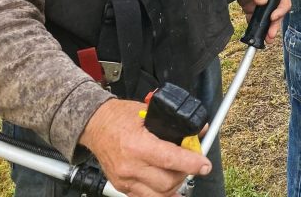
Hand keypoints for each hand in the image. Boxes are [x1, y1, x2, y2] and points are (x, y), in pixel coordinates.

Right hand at [79, 98, 210, 196]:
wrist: (95, 125)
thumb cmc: (120, 117)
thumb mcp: (149, 112)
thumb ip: (175, 123)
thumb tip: (200, 130)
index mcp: (137, 145)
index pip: (170, 159)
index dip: (191, 163)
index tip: (204, 165)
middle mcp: (130, 166)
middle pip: (167, 182)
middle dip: (185, 174)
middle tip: (192, 164)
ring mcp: (125, 179)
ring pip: (158, 195)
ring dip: (174, 186)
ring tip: (180, 173)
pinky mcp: (121, 186)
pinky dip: (160, 195)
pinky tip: (169, 189)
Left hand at [237, 0, 290, 40]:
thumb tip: (262, 2)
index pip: (284, 3)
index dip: (280, 12)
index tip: (273, 17)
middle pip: (276, 15)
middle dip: (274, 26)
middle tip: (270, 35)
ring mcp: (260, 5)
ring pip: (265, 20)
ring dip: (265, 30)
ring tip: (264, 39)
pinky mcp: (250, 8)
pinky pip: (253, 20)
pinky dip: (253, 27)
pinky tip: (252, 32)